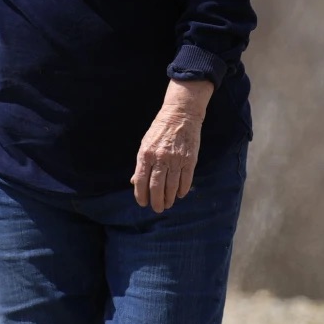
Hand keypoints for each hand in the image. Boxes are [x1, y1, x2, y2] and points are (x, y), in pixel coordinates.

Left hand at [133, 79, 212, 211]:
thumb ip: (141, 164)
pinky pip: (185, 180)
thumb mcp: (145, 144)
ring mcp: (176, 160)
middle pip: (156, 187)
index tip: (143, 203)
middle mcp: (160, 158)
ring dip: (168, 199)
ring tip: (167, 204)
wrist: (181, 115)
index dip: (141, 195)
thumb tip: (134, 182)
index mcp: (146, 154)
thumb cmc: (160, 130)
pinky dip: (182, 190)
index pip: (141, 180)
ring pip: (171, 187)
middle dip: (156, 201)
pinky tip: (179, 195)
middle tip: (157, 208)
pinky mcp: (189, 160)